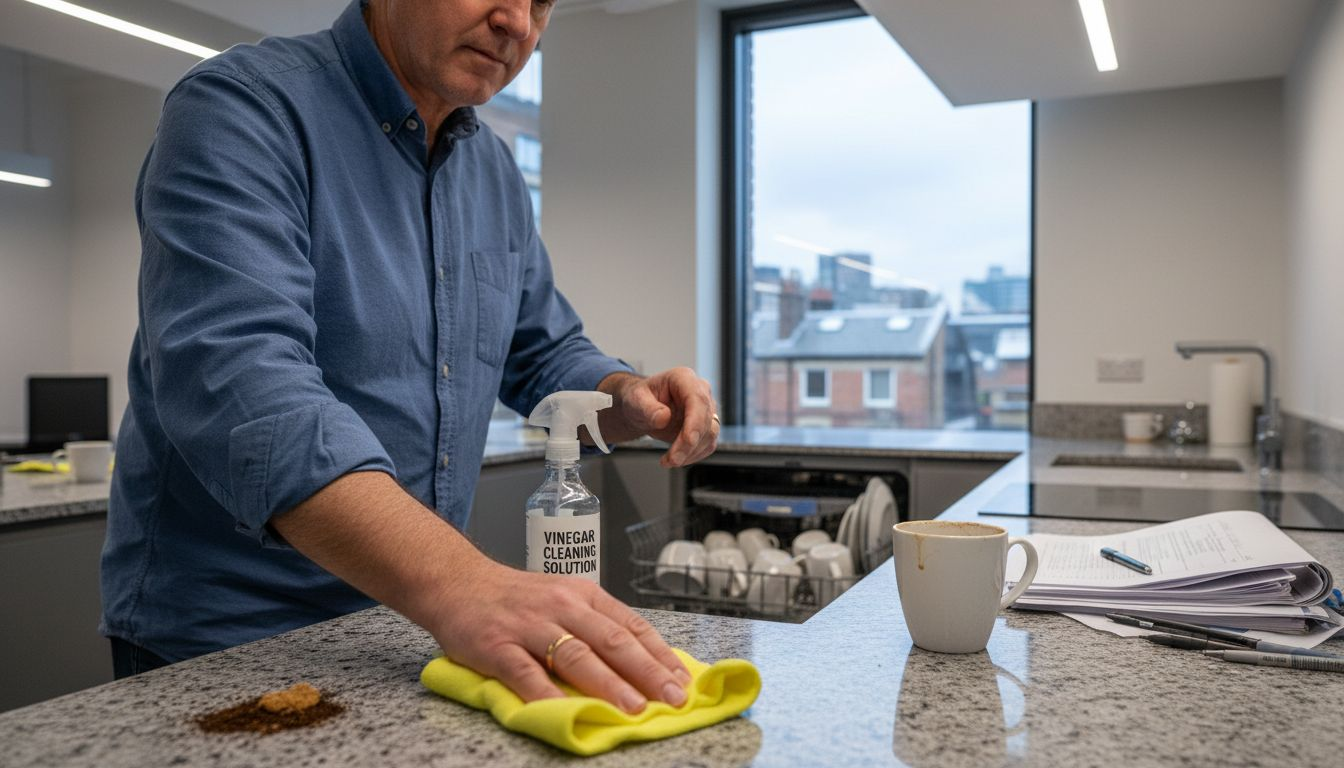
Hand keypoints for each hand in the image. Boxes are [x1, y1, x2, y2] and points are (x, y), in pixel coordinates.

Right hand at [428, 562, 691, 712]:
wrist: (457, 582)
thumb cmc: (517, 598)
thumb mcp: (563, 598)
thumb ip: (595, 625)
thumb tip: (641, 663)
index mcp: (584, 595)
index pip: (631, 625)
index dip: (660, 654)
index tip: (683, 679)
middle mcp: (562, 606)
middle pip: (612, 640)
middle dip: (646, 671)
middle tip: (672, 698)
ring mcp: (530, 626)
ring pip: (576, 655)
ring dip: (608, 683)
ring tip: (633, 707)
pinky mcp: (497, 645)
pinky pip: (526, 672)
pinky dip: (547, 693)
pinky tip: (567, 711)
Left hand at [597, 368, 719, 466]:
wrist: (642, 408)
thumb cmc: (640, 399)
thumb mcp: (635, 400)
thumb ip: (647, 408)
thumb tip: (663, 418)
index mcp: (684, 378)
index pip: (697, 399)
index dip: (695, 422)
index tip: (688, 441)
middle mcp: (700, 392)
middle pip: (705, 420)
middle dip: (690, 444)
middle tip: (672, 460)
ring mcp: (705, 409)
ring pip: (710, 434)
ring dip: (691, 452)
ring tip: (668, 461)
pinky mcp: (706, 426)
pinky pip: (707, 444)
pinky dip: (694, 455)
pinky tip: (677, 459)